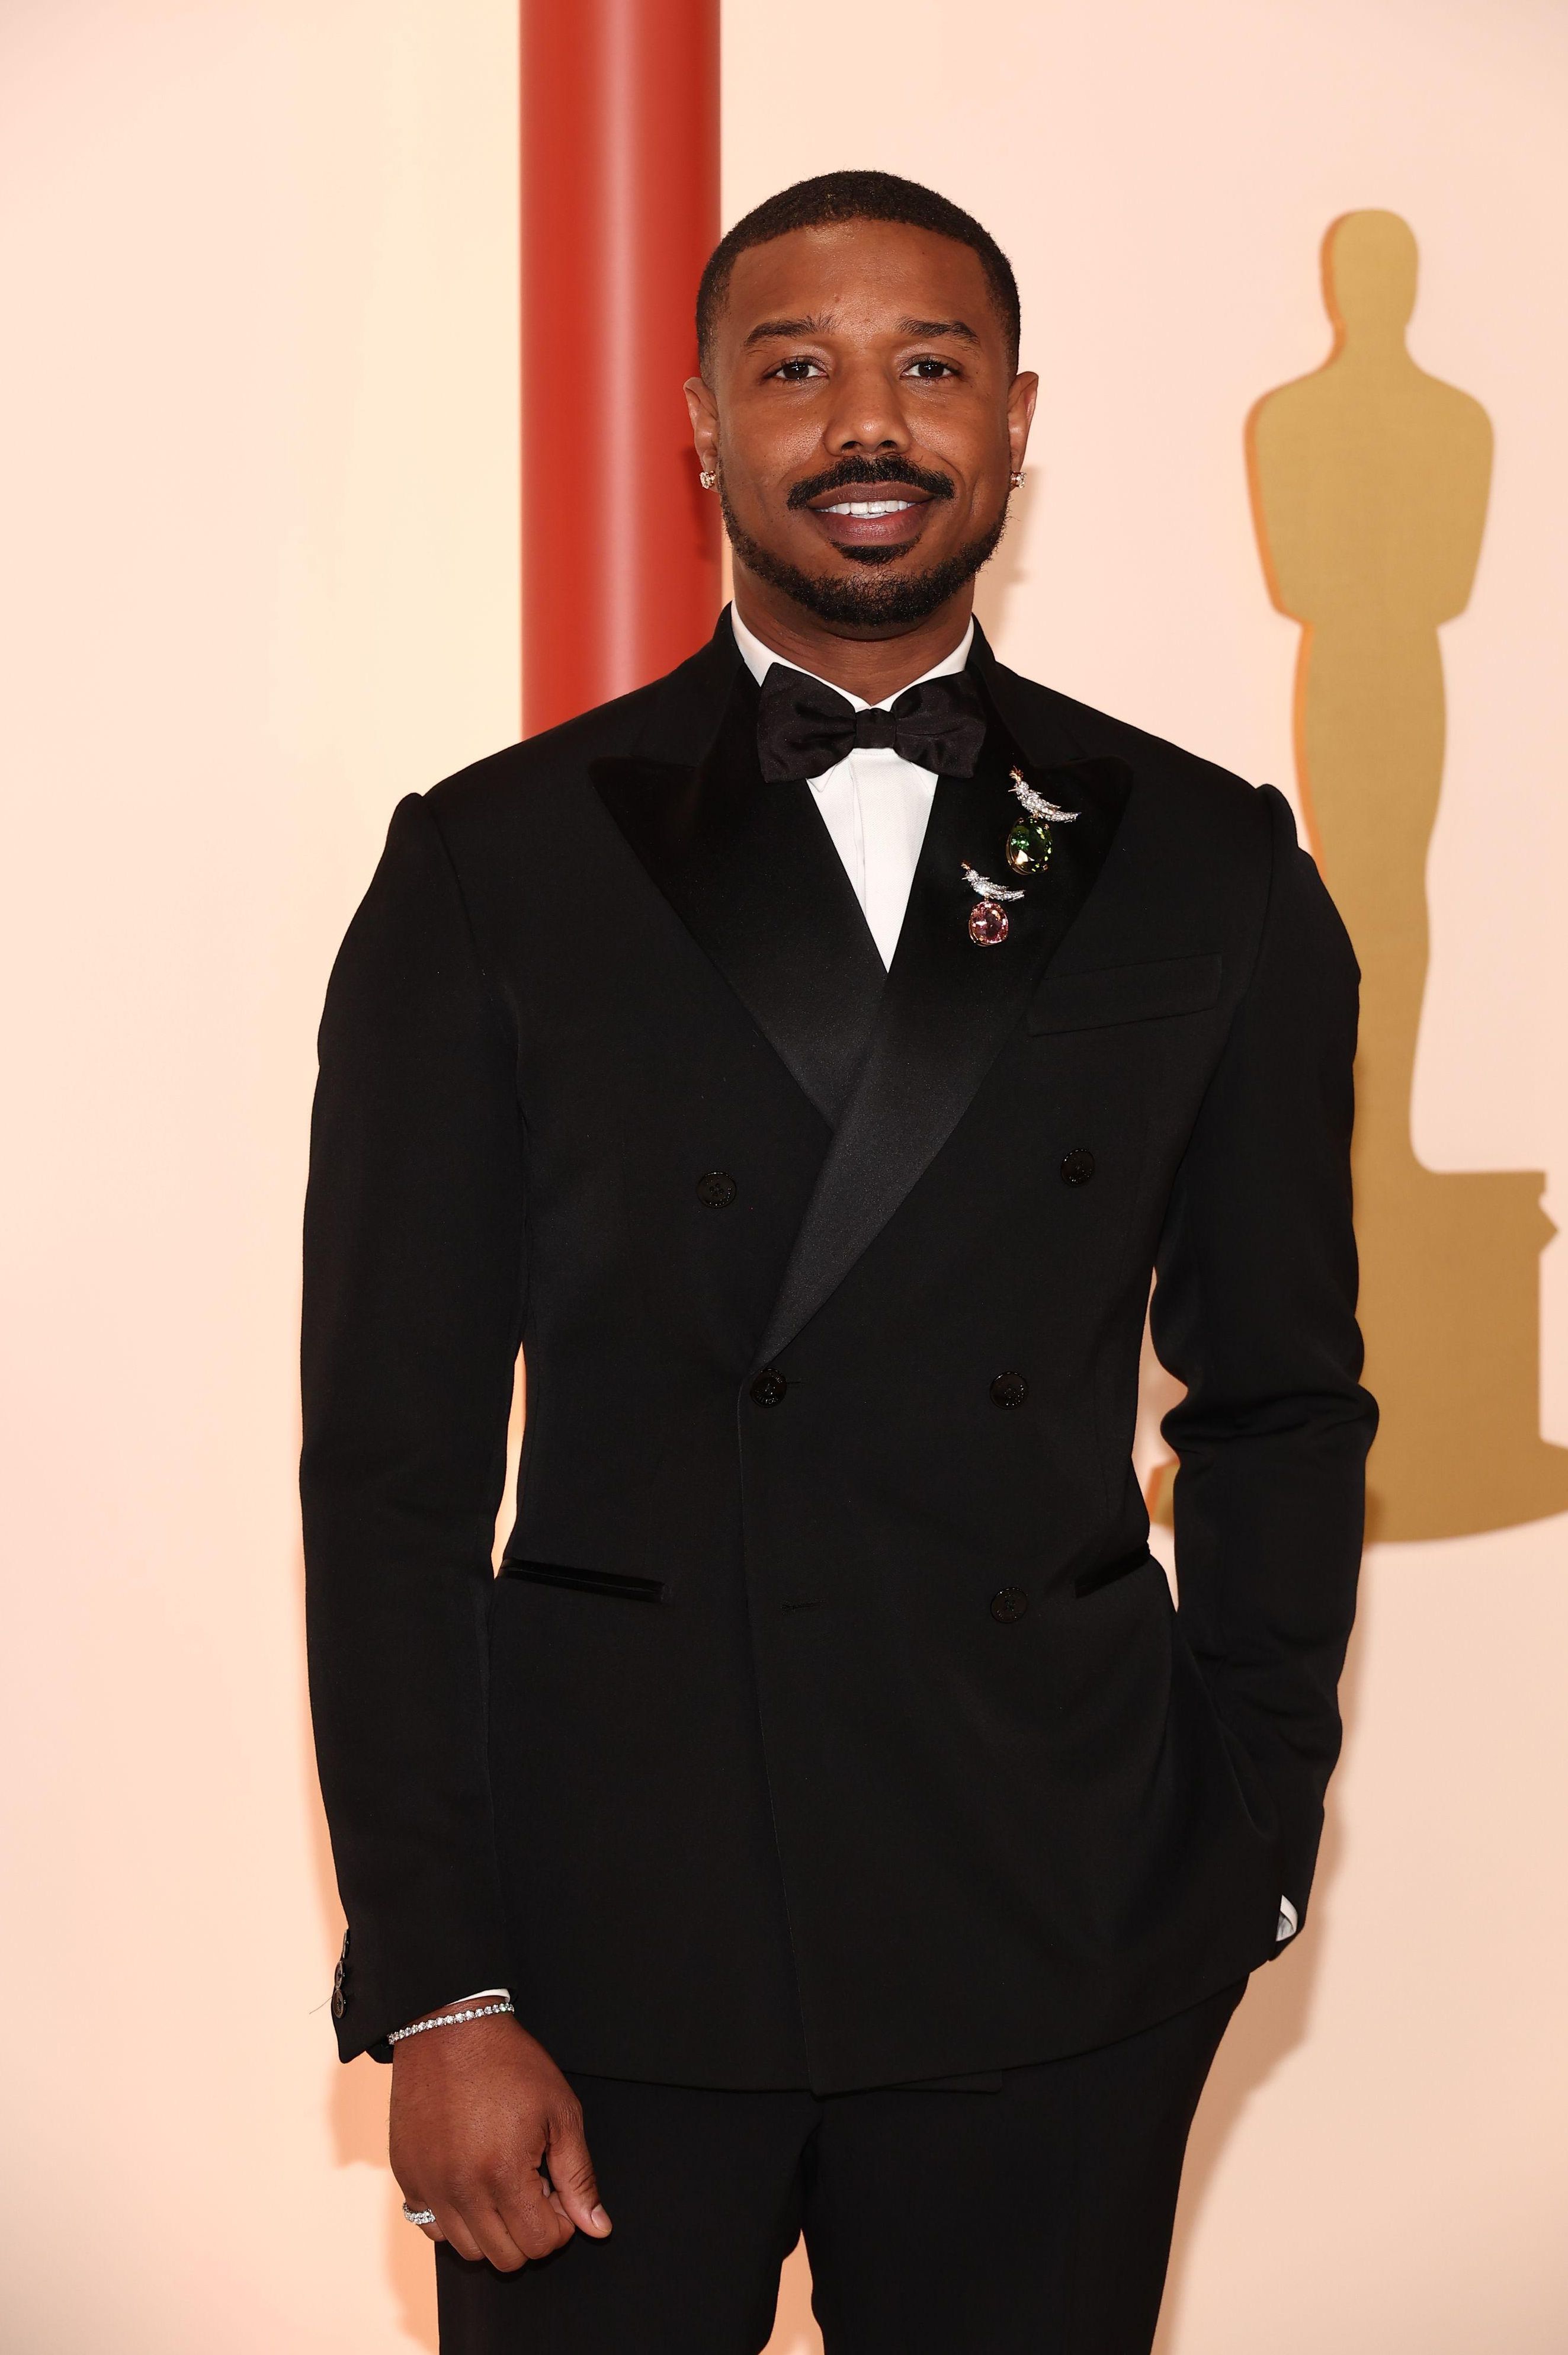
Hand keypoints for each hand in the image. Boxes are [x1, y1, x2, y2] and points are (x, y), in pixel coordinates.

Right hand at [390, 2014, 611, 2270]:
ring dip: (492, 2227)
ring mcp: (428, 2186)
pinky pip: (432, 2227)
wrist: (448, 2028)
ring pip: (467, 2249)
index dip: (559, 2223)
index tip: (556, 2190)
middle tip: (532, 2185)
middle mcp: (460, 2189)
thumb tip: (596, 2227)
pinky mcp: (406, 2177)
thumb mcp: (560, 2111)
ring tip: (501, 2180)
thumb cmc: (509, 2063)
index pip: (540, 2244)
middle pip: (504, 2258)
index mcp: (503, 2173)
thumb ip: (579, 2176)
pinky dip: (455, 2217)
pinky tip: (471, 2179)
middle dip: (528, 2230)